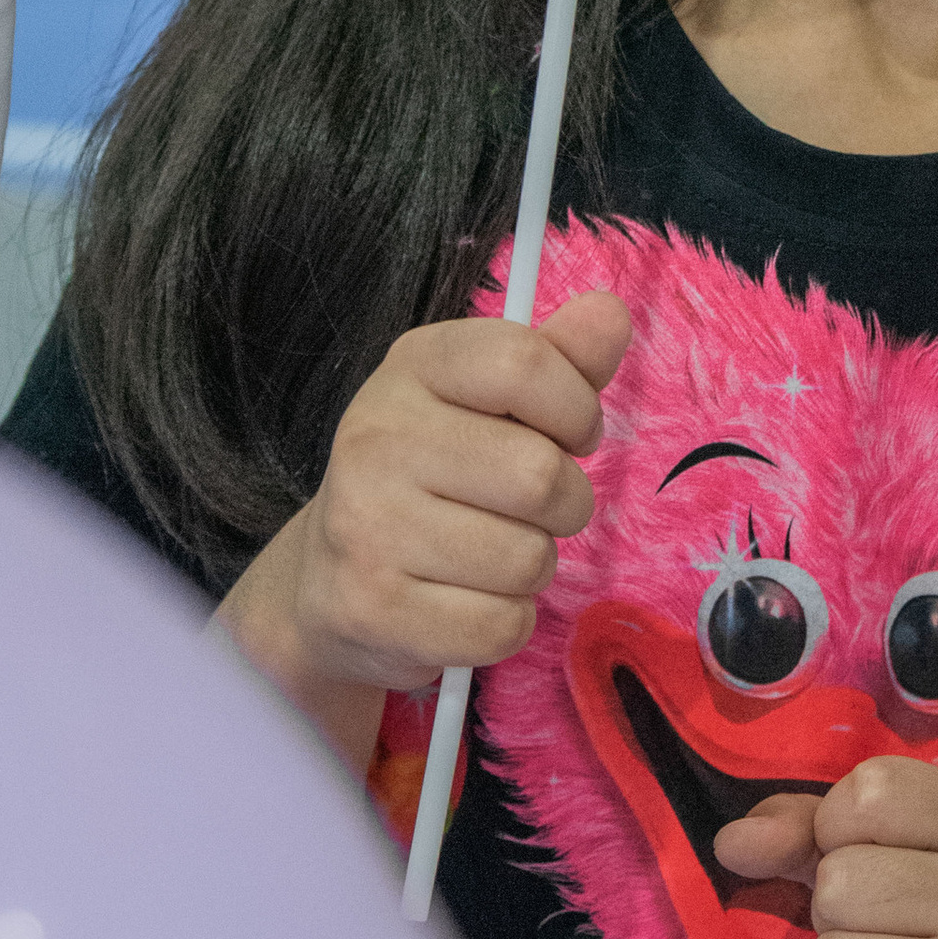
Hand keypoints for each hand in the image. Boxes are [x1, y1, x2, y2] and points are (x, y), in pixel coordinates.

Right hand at [215, 290, 629, 766]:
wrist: (327, 580)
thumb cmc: (430, 475)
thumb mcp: (486, 399)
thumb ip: (557, 358)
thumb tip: (611, 312)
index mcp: (412, 367)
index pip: (523, 362)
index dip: (575, 408)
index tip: (570, 434)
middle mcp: (377, 438)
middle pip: (539, 475)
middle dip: (565, 504)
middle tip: (533, 510)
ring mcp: (366, 526)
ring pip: (528, 560)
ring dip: (532, 567)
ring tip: (489, 555)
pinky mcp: (373, 609)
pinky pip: (501, 625)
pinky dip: (505, 622)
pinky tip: (465, 601)